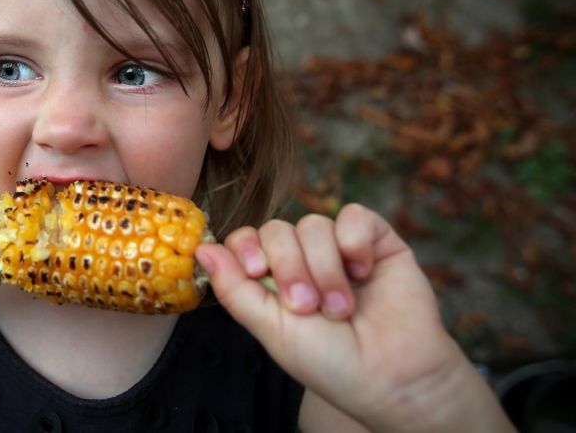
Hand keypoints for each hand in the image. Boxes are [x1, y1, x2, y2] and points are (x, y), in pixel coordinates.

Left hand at [196, 204, 496, 431]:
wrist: (392, 377)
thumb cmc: (330, 362)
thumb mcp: (270, 329)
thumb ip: (234, 289)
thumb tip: (201, 248)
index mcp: (273, 280)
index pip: (245, 239)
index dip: (246, 248)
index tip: (256, 272)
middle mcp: (304, 259)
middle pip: (277, 229)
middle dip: (289, 268)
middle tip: (307, 307)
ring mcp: (340, 249)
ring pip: (313, 224)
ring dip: (324, 268)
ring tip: (340, 309)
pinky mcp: (377, 241)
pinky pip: (354, 216)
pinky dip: (354, 241)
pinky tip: (363, 272)